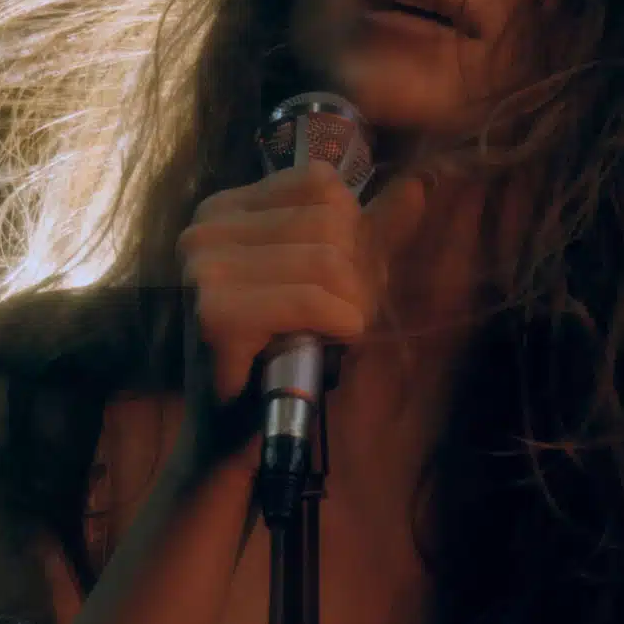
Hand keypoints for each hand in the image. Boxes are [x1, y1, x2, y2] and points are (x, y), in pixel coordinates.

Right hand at [175, 160, 427, 473]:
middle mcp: (204, 230)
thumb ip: (370, 233)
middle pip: (331, 220)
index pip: (319, 184)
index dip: (352, 233)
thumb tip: (419, 186)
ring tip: (328, 336)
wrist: (228, 439)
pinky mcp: (217, 315)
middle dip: (357, 276)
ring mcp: (204, 270)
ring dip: (351, 307)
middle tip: (339, 319)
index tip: (340, 283)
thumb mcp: (328, 281)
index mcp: (223, 211)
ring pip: (329, 261)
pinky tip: (323, 346)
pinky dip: (340, 326)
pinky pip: (316, 300)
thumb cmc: (277, 356)